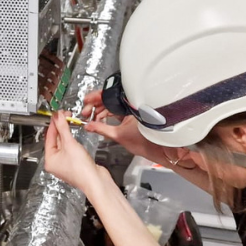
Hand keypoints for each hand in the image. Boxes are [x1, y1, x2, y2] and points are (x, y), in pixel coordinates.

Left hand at [44, 111, 102, 196]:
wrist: (96, 181)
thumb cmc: (81, 169)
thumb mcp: (70, 144)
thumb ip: (63, 128)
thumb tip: (58, 117)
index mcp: (50, 160)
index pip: (49, 137)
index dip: (54, 123)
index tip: (58, 114)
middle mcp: (56, 162)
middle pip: (55, 139)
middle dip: (60, 127)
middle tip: (65, 115)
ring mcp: (65, 163)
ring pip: (63, 143)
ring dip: (66, 132)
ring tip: (69, 121)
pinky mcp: (75, 162)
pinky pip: (70, 147)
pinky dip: (72, 139)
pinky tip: (74, 133)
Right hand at [82, 90, 196, 168]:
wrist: (159, 150)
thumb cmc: (147, 142)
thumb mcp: (119, 136)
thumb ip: (102, 129)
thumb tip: (89, 126)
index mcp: (129, 104)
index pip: (108, 95)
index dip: (95, 97)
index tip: (86, 101)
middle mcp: (130, 104)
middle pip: (108, 100)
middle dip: (95, 106)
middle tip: (86, 113)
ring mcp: (130, 110)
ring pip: (111, 106)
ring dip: (100, 111)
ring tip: (91, 118)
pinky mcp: (130, 116)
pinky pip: (116, 111)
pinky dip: (107, 115)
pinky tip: (100, 120)